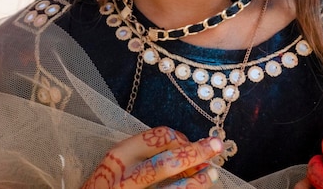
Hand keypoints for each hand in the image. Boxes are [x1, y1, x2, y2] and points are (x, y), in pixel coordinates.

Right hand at [81, 126, 221, 188]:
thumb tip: (184, 146)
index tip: (191, 142)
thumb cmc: (105, 187)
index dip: (179, 137)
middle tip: (217, 146)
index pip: (154, 137)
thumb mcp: (116, 166)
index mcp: (117, 157)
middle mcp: (122, 178)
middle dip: (195, 154)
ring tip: (211, 175)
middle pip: (165, 163)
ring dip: (195, 183)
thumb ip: (141, 156)